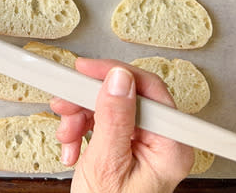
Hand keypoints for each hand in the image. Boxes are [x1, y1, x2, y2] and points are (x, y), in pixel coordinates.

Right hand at [50, 58, 192, 192]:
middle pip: (124, 97)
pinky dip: (81, 131)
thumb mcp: (106, 165)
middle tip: (65, 102)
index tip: (85, 70)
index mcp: (170, 145)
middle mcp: (161, 142)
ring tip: (66, 135)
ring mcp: (142, 145)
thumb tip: (118, 80)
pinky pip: (102, 124)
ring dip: (80, 117)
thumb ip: (113, 119)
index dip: (115, 74)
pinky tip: (72, 147)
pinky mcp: (125, 148)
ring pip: (109, 109)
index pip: (149, 90)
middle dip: (89, 100)